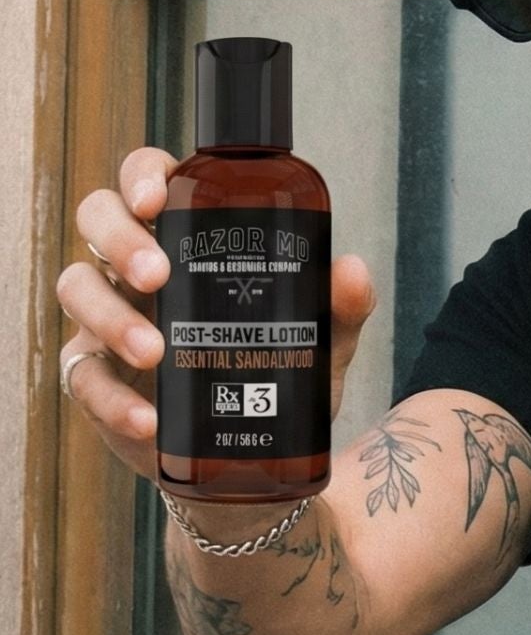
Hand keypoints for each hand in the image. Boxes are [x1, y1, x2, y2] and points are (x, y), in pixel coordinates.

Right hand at [55, 144, 375, 480]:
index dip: (142, 177)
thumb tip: (351, 271)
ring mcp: (107, 319)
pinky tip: (147, 419)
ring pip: (76, 288)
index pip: (149, 180)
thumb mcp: (319, 342)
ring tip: (155, 353)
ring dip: (109, 316)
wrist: (250, 458)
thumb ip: (339, 308)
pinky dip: (111, 399)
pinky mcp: (96, 378)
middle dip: (119, 239)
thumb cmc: (276, 376)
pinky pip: (81, 376)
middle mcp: (136, 268)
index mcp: (185, 237)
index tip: (158, 200)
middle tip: (159, 277)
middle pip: (97, 218)